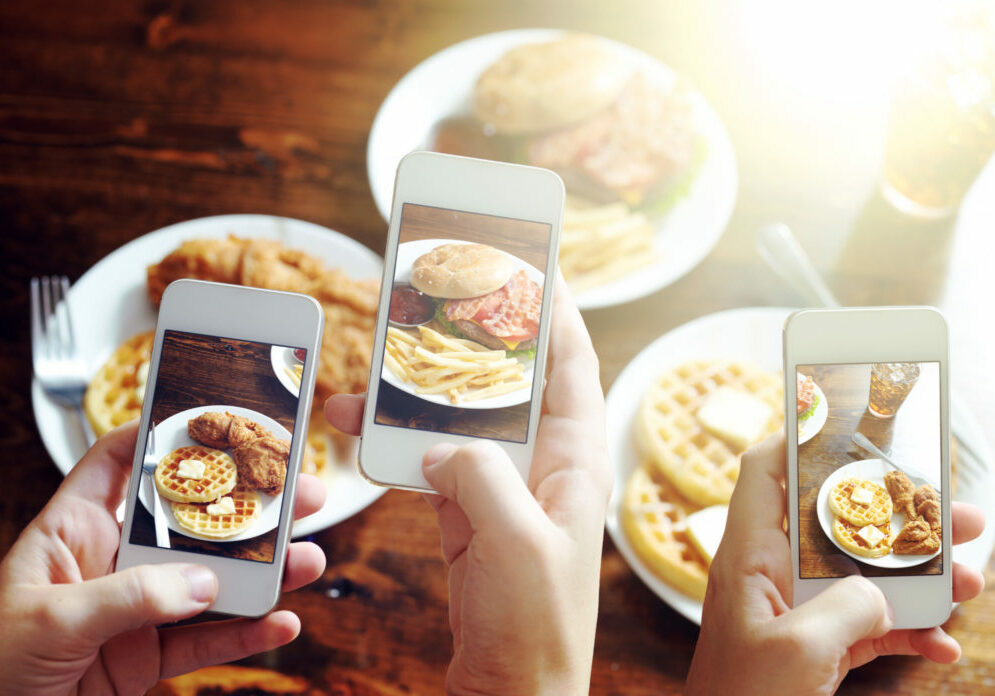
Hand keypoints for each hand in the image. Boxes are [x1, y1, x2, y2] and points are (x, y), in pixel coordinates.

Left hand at [0, 423, 326, 695]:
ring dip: (263, 573)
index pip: (118, 465)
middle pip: (190, 522)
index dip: (162, 438)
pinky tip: (280, 624)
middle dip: (247, 507)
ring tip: (307, 560)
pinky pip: (206, 643)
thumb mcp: (50, 620)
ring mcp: (135, 612)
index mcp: (73, 533)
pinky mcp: (146, 659)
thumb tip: (201, 584)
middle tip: (298, 494)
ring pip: (212, 582)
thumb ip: (128, 597)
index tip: (218, 424)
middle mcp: (111, 565)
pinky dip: (247, 635)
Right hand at [325, 278, 610, 695]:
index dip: (558, 311)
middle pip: (512, 383)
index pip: (572, 365)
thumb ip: (480, 477)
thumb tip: (440, 446)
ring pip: (463, 420)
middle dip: (477, 339)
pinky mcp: (469, 516)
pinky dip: (399, 445)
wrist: (509, 691)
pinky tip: (362, 430)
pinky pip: (432, 463)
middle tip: (443, 295)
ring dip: (422, 393)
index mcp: (576, 463)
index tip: (539, 262)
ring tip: (379, 360)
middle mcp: (545, 468)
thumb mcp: (516, 541)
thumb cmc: (535, 625)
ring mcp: (505, 491)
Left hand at [686, 434, 984, 695]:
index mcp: (750, 556)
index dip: (800, 439)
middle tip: (961, 515)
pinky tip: (945, 645)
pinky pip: (869, 625)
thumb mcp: (798, 651)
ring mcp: (796, 610)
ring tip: (970, 580)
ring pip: (864, 574)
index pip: (765, 472)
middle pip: (838, 522)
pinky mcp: (816, 647)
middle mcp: (772, 573)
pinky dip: (908, 631)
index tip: (852, 423)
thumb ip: (847, 608)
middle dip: (901, 518)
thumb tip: (881, 592)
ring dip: (920, 577)